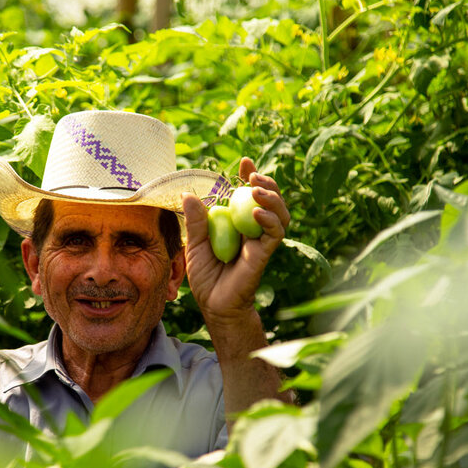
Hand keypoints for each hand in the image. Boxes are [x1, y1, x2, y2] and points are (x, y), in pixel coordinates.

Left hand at [182, 157, 289, 327]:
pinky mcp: (264, 254)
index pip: (249, 195)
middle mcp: (253, 230)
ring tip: (256, 190)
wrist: (214, 305)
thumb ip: (196, 221)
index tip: (245, 162)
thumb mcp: (195, 245)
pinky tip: (256, 213)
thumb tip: (187, 193)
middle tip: (253, 175)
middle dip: (267, 183)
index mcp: (238, 224)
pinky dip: (269, 220)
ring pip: (280, 213)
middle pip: (271, 200)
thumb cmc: (206, 277)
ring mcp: (261, 242)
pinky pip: (274, 234)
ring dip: (272, 198)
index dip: (250, 177)